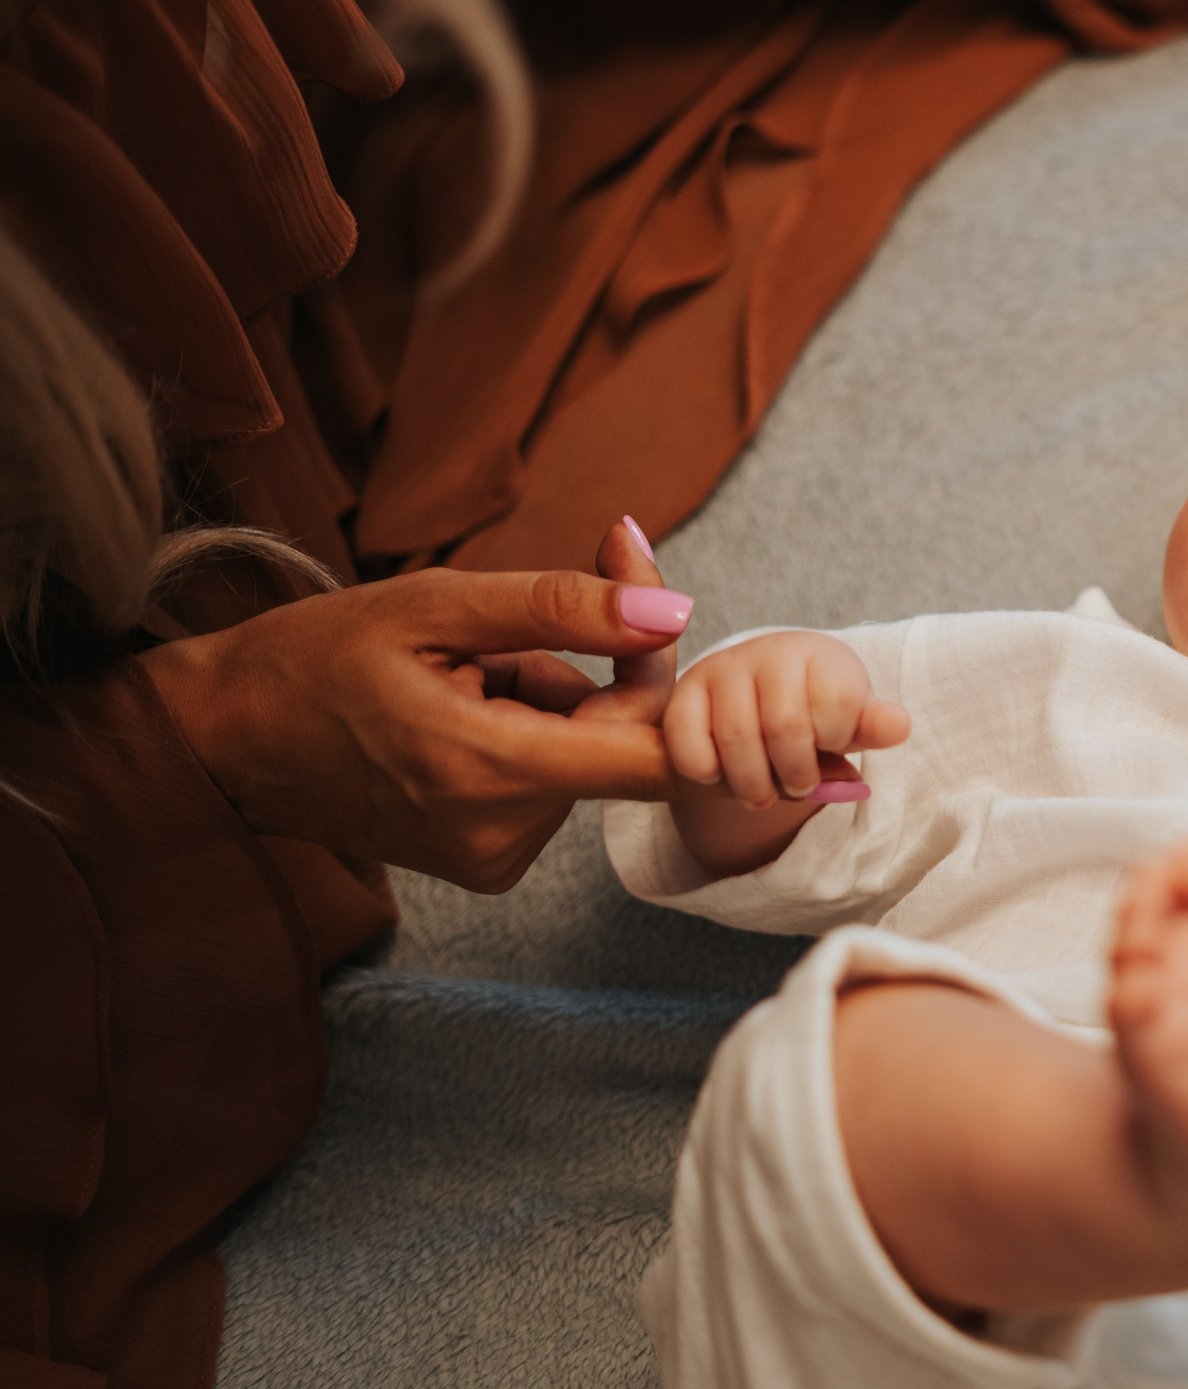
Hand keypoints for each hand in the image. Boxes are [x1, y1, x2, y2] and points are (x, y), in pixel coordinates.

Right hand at [140, 522, 695, 891]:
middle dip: (596, 669)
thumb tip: (675, 615)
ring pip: (583, 757)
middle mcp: (502, 834)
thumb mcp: (436, 605)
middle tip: (513, 620)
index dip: (677, 682)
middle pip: (623, 746)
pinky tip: (458, 716)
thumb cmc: (320, 656)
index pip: (659, 760)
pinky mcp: (485, 865)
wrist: (226, 739)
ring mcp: (493, 858)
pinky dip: (527, 737)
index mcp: (491, 770)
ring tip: (461, 677)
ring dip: (550, 701)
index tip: (646, 609)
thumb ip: (562, 609)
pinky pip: (549, 783)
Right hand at [664, 629, 910, 877]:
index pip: (839, 703)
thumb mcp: (848, 721)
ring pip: (738, 739)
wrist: (755, 694)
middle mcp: (770, 650)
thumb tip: (898, 727)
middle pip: (786, 727)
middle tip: (800, 787)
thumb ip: (873, 727)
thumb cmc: (811, 713)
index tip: (834, 746)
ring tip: (763, 796)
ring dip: (753, 784)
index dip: (837, 740)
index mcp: (821, 654)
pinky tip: (720, 775)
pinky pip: (690, 743)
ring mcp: (724, 668)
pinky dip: (706, 772)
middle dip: (796, 774)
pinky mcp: (685, 691)